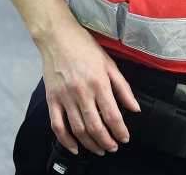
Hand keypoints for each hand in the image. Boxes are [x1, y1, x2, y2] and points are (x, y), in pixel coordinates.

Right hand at [37, 15, 139, 154]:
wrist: (58, 37)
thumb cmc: (85, 47)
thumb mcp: (110, 64)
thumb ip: (123, 87)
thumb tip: (134, 107)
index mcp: (99, 83)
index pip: (112, 115)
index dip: (120, 130)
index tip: (124, 138)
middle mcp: (82, 92)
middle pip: (95, 126)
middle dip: (106, 141)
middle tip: (113, 147)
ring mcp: (65, 97)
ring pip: (78, 129)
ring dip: (90, 143)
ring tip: (99, 149)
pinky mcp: (52, 99)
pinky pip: (57, 125)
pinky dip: (65, 140)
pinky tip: (74, 147)